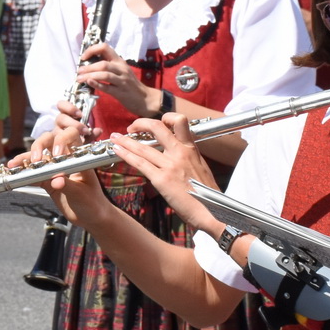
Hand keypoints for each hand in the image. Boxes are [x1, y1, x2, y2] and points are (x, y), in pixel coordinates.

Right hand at [19, 121, 114, 230]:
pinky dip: (23, 172)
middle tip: (36, 160)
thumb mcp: (82, 193)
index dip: (62, 140)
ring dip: (26, 158)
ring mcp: (55, 168)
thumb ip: (68, 185)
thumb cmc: (93, 202)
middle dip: (39, 146)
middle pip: (50, 141)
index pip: (71, 136)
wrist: (90, 217)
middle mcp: (65, 158)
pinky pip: (33, 173)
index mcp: (79, 156)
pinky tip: (13, 172)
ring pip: (38, 156)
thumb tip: (55, 180)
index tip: (57, 155)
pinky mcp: (46, 180)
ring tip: (15, 164)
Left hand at [76, 43, 149, 115]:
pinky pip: (107, 87)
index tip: (83, 57)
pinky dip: (97, 84)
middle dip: (88, 67)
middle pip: (103, 63)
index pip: (105, 48)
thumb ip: (109, 65)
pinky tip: (89, 83)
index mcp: (120, 61)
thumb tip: (89, 63)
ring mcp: (122, 81)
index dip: (92, 50)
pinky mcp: (121, 92)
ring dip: (90, 76)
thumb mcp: (121, 71)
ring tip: (80, 79)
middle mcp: (121, 69)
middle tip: (79, 71)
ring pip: (105, 74)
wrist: (145, 98)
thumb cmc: (130, 85)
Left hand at [107, 114, 221, 230]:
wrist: (214, 212)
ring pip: (142, 146)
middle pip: (157, 127)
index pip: (179, 122)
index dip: (166, 117)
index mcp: (191, 149)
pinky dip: (126, 155)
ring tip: (115, 137)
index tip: (156, 122)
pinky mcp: (162, 179)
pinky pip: (140, 163)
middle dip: (140, 123)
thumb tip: (179, 156)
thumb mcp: (202, 169)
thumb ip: (189, 159)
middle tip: (132, 127)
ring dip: (125, 140)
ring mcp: (170, 165)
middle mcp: (180, 153)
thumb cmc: (209, 195)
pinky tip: (117, 151)